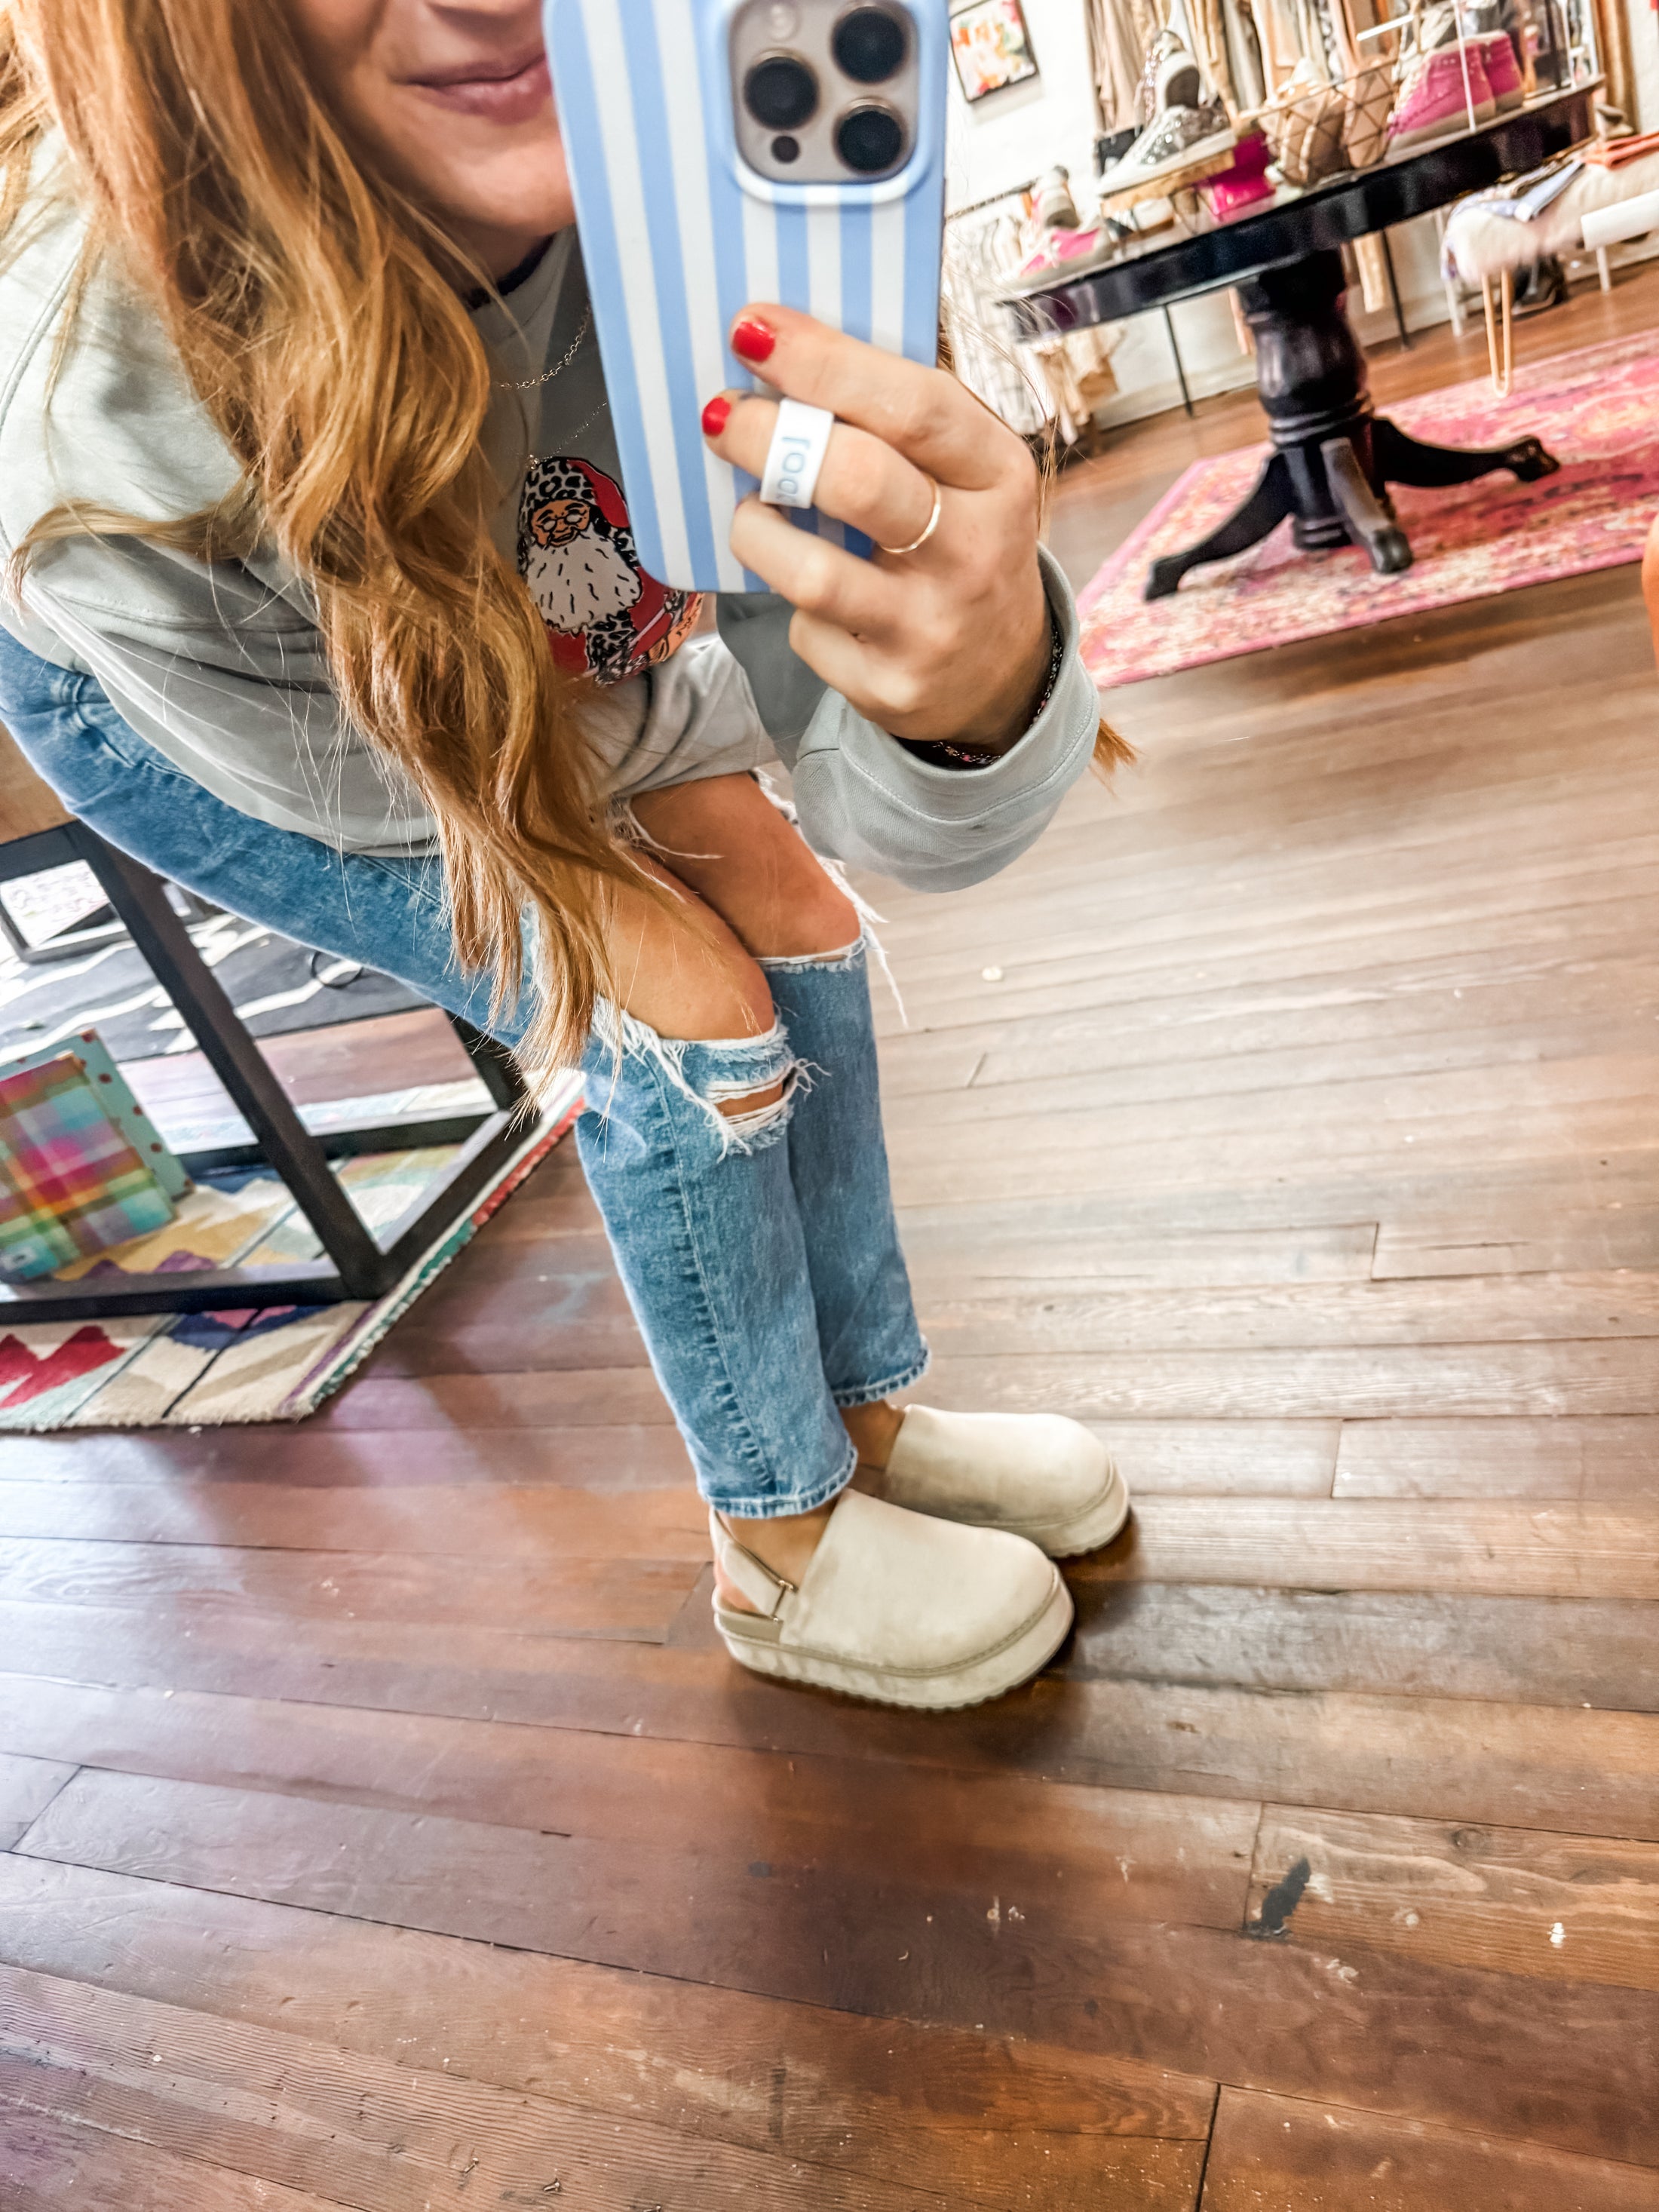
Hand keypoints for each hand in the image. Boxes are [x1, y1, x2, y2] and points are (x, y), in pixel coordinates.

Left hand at [700, 306, 1050, 753]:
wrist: (999, 673)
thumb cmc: (959, 540)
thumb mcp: (964, 473)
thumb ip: (896, 420)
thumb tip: (782, 353)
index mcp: (997, 475)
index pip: (912, 406)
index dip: (824, 362)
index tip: (754, 330)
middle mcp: (974, 553)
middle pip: (858, 481)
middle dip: (769, 438)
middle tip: (723, 417)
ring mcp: (931, 629)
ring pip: (814, 572)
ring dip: (758, 529)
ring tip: (749, 511)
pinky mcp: (889, 688)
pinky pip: (808, 633)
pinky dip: (792, 604)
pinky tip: (806, 589)